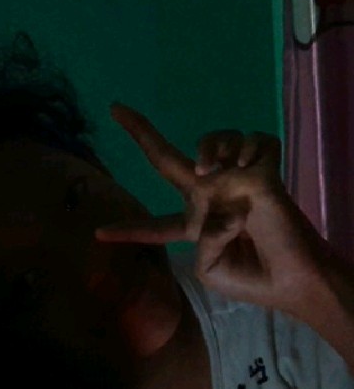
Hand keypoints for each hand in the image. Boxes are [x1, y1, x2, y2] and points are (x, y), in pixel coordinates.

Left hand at [96, 103, 332, 323]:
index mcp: (192, 226)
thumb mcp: (209, 270)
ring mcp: (235, 179)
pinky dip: (250, 149)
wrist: (290, 279)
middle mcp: (209, 196)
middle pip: (168, 160)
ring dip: (210, 147)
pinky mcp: (264, 168)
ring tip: (213, 171)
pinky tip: (252, 170)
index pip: (154, 227)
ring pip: (212, 140)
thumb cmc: (249, 279)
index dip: (127, 231)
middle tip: (114, 109)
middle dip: (141, 134)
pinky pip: (252, 140)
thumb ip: (202, 240)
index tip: (98, 234)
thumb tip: (226, 202)